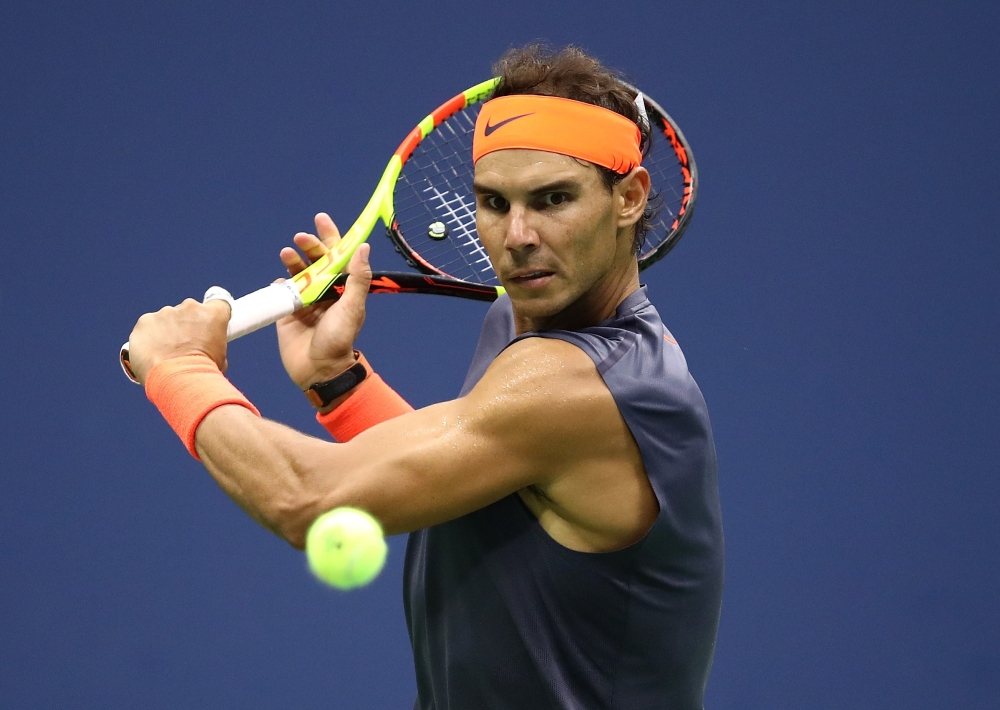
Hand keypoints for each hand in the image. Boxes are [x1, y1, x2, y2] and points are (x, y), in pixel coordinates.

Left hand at [127, 299, 231, 384]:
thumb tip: (206, 350)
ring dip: (166, 333)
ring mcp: (165, 313)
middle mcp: (189, 308)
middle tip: (185, 347)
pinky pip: (147, 327)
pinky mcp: (145, 321)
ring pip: (166, 320)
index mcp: (212, 315)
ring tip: (166, 356)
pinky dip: (148, 339)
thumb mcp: (220, 360)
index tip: (208, 323)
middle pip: (188, 312)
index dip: (212, 313)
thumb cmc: (201, 374)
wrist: (176, 382)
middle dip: (187, 326)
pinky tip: (152, 355)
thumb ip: (213, 345)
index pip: (217, 303)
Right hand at [275, 213, 371, 389]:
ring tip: (286, 253)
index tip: (321, 219)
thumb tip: (363, 247)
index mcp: (343, 288)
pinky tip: (278, 280)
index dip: (331, 237)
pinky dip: (279, 284)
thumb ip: (357, 278)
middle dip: (309, 246)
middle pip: (316, 261)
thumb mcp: (352, 308)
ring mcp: (305, 301)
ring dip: (293, 261)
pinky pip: (282, 292)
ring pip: (298, 273)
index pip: (338, 257)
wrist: (318, 370)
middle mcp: (325, 291)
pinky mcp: (288, 312)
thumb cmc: (340, 340)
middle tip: (301, 238)